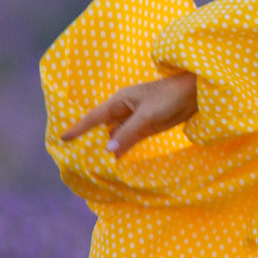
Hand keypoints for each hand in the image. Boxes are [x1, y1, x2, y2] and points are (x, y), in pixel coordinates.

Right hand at [61, 70, 197, 158]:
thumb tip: (108, 149)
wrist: (195, 94)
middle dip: (90, 140)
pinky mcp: (147, 128)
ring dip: (107, 147)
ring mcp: (135, 120)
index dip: (78, 128)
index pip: (94, 116)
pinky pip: (129, 140)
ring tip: (93, 164)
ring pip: (115, 135)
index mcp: (119, 101)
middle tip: (75, 156)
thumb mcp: (147, 114)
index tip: (62, 138)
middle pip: (102, 127)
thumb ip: (128, 132)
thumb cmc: (169, 96)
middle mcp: (124, 110)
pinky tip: (114, 160)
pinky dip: (122, 149)